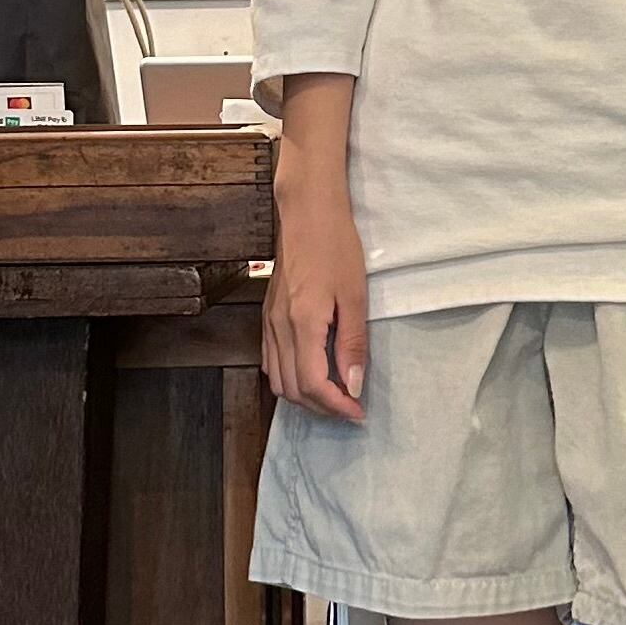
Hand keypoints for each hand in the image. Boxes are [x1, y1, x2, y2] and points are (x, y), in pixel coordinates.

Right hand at [263, 71, 367, 421]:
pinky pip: (270, 361)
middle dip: (322, 407)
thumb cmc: (337, 247)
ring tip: (335, 396)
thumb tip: (353, 386)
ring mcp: (268, 322)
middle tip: (351, 408)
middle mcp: (278, 328)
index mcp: (302, 323)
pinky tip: (312, 373)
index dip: (336, 406)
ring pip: (277, 379)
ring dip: (305, 396)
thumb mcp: (355, 297)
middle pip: (292, 389)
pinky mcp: (266, 316)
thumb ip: (352, 344)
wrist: (307, 213)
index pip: (312, 384)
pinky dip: (290, 378)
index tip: (358, 412)